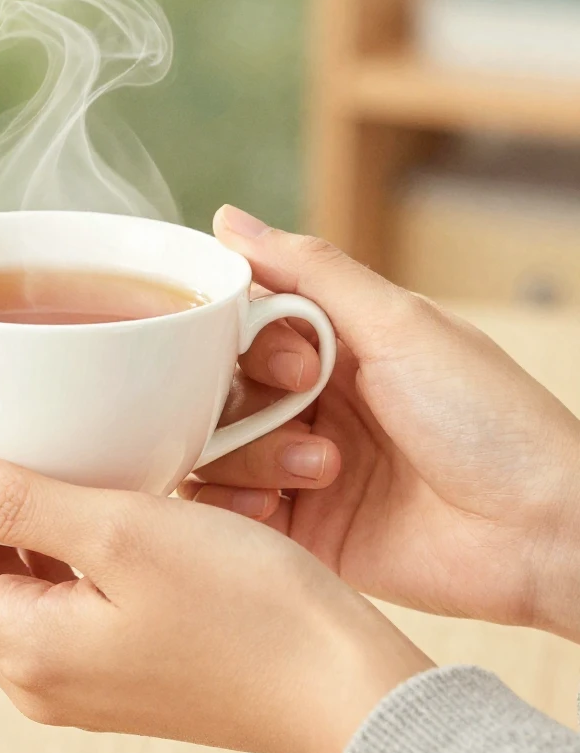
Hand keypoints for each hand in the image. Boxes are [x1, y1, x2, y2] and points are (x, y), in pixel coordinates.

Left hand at [0, 417, 431, 752]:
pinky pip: (31, 593)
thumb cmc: (249, 609)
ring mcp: (71, 670)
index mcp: (25, 646)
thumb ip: (20, 505)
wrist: (340, 687)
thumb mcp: (126, 535)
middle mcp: (35, 672)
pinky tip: (30, 498)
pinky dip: (11, 541)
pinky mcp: (108, 657)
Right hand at [181, 206, 579, 641]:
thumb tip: (228, 220)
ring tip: (321, 469)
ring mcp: (296, 467)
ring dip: (251, 455)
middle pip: (216, 390)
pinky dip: (232, 507)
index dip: (246, 342)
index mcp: (331, 346)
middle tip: (307, 409)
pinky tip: (275, 508)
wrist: (539, 532)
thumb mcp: (399, 324)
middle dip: (250, 403)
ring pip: (211, 448)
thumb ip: (309, 270)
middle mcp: (307, 404)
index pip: (239, 328)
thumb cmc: (489, 419)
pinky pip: (221, 511)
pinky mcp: (295, 529)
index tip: (295, 362)